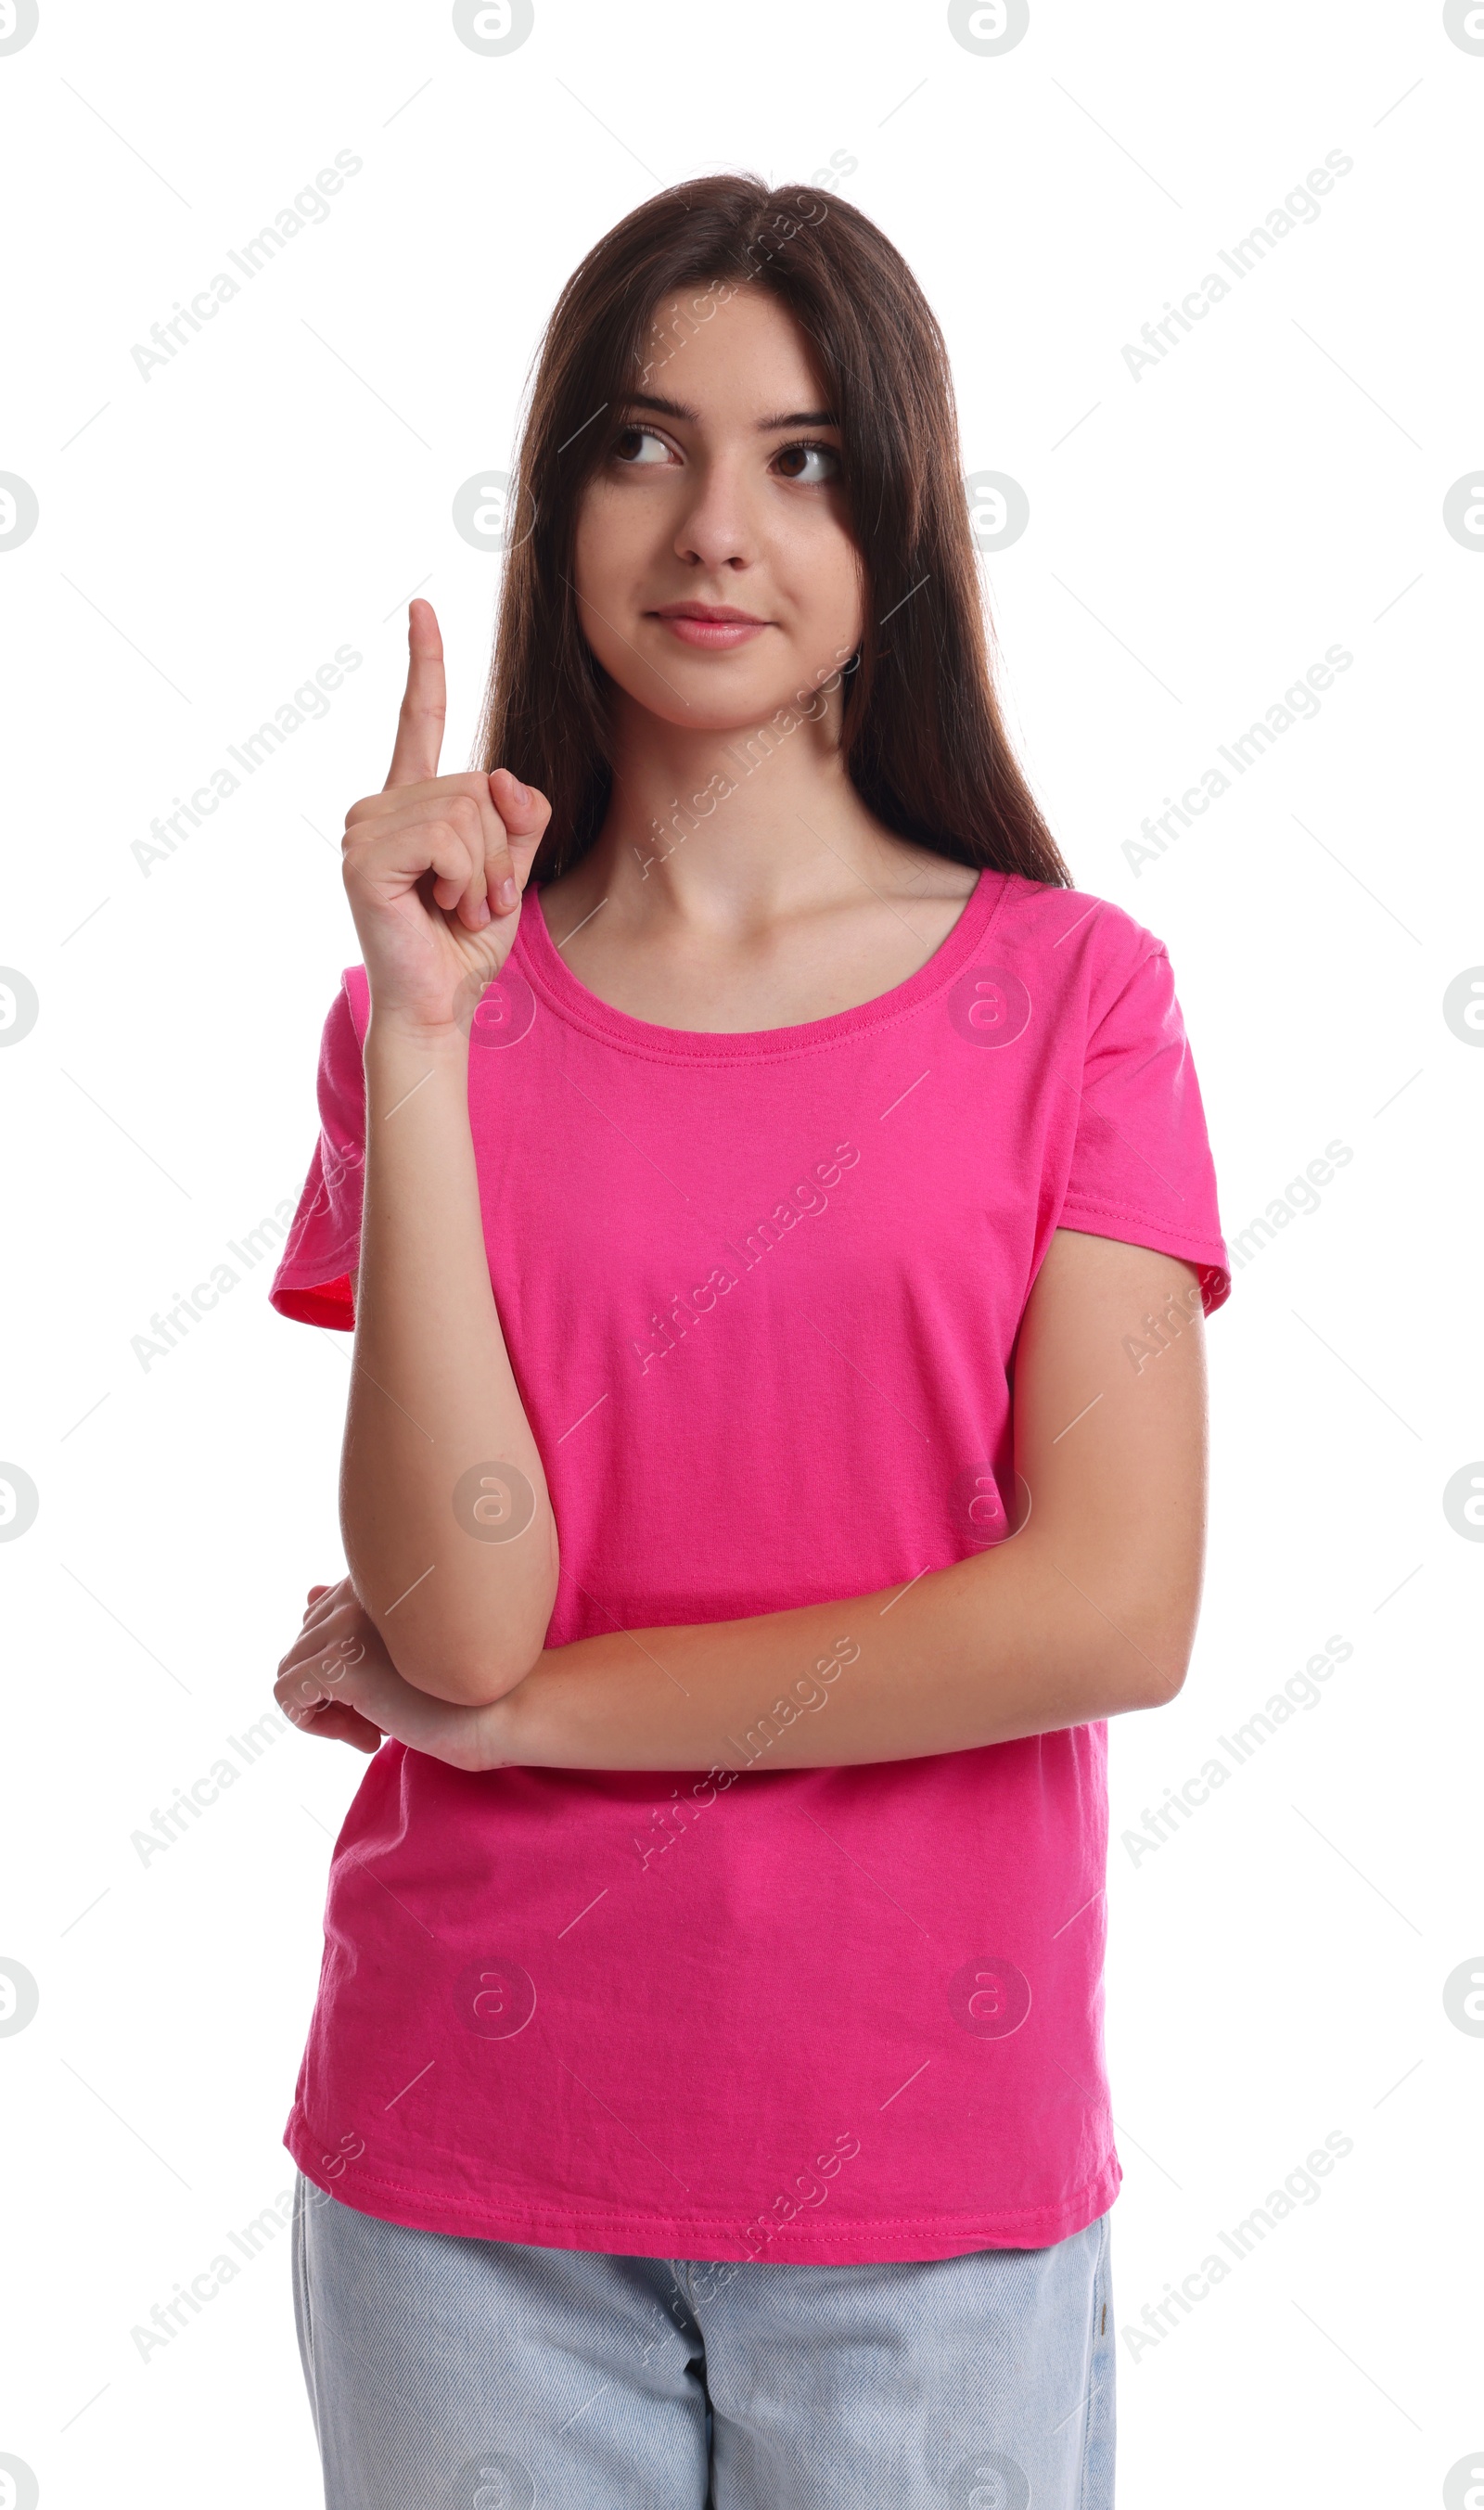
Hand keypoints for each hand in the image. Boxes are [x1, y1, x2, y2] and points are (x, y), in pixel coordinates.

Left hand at [274, 1579, 514, 1771]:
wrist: (511, 1708)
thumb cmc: (470, 1684)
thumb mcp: (407, 1649)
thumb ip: (356, 1621)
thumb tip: (306, 1595)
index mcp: (379, 1576)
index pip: (322, 1614)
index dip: (344, 1666)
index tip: (386, 1694)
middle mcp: (361, 1588)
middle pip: (303, 1644)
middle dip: (333, 1689)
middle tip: (384, 1719)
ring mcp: (349, 1623)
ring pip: (290, 1669)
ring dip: (327, 1709)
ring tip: (376, 1727)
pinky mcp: (343, 1663)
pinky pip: (286, 1695)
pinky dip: (314, 1724)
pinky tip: (369, 1735)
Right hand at [340, 599, 551, 1040]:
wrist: (439, 1004)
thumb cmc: (467, 941)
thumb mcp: (513, 869)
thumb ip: (520, 815)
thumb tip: (503, 777)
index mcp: (412, 804)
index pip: (418, 720)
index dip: (424, 665)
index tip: (422, 608)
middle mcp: (380, 806)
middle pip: (477, 784)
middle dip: (501, 849)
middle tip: (479, 900)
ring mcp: (365, 828)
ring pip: (467, 809)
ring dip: (486, 870)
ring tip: (460, 908)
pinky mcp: (364, 857)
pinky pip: (446, 837)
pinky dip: (466, 877)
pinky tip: (443, 908)